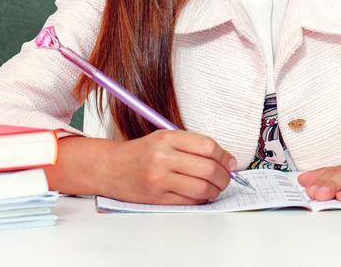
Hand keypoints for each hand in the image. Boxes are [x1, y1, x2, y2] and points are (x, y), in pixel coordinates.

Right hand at [100, 129, 237, 204]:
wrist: (110, 168)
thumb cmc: (142, 152)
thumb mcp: (165, 138)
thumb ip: (194, 146)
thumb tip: (227, 161)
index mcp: (167, 138)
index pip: (207, 147)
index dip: (225, 156)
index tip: (230, 163)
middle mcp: (162, 158)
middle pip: (208, 169)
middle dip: (224, 177)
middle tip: (227, 179)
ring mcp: (158, 179)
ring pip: (201, 188)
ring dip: (215, 190)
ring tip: (215, 188)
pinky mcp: (156, 198)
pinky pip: (189, 201)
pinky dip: (200, 199)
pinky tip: (200, 195)